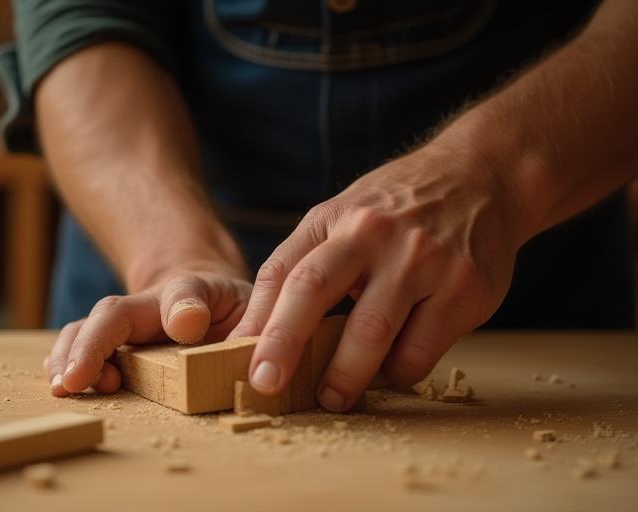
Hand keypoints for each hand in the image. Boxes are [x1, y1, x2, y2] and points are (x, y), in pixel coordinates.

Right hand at [44, 261, 251, 396]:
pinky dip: (64, 362)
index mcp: (194, 295)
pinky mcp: (112, 344)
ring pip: (88, 327)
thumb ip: (250, 323)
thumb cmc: (232, 309)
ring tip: (65, 386)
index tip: (187, 325)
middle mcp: (150, 306)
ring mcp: (126, 325)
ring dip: (71, 356)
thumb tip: (229, 347)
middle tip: (77, 377)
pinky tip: (59, 382)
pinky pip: (79, 345)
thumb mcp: (253, 309)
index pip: (186, 292)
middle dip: (94, 343)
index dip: (184, 307)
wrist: (205, 300)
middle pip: (115, 313)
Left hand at [229, 144, 521, 410]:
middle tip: (266, 384)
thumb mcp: (343, 218)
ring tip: (332, 397)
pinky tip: (393, 367)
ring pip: (372, 332)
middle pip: (313, 291)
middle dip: (283, 344)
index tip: (238, 360)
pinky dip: (398, 370)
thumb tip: (257, 332)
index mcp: (335, 218)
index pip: (282, 271)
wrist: (481, 177)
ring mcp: (422, 259)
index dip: (256, 320)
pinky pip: (420, 350)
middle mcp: (374, 233)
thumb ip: (304, 265)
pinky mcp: (465, 287)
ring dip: (345, 375)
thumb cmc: (397, 211)